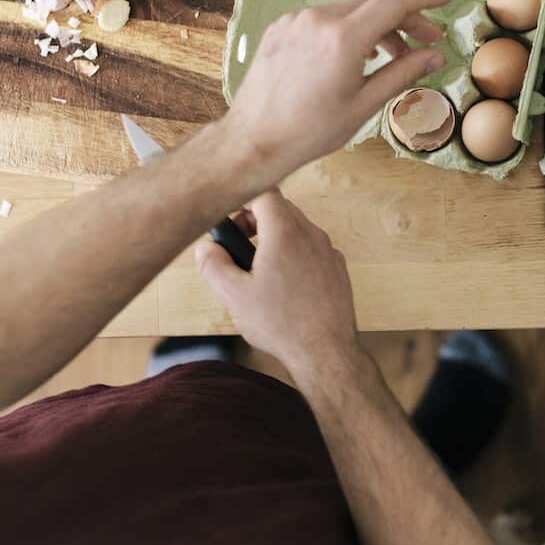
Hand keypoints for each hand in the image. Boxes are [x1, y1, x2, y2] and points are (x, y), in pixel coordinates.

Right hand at [194, 189, 361, 374]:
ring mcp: (329, 252)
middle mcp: (312, 235)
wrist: (326, 351)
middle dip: (255, 221)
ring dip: (274, 240)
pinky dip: (294, 256)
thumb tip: (207, 248)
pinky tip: (282, 286)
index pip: (264, 192)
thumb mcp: (233, 294)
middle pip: (281, 210)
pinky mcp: (338, 270)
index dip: (242, 199)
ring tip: (257, 270)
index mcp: (286, 232)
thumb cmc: (281, 323)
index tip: (228, 216)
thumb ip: (213, 264)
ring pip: (297, 231)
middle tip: (237, 245)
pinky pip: (311, 251)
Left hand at [221, 0, 454, 183]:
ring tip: (394, 55)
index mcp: (343, 39)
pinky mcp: (282, 28)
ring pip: (350, 11)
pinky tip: (357, 55)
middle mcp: (318, 20)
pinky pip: (325, 19)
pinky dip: (350, 30)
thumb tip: (435, 56)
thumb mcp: (365, 105)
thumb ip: (403, 73)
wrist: (254, 140)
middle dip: (406, 18)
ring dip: (378, 26)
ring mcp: (296, 20)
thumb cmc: (310, 131)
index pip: (394, 2)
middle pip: (375, 3)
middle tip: (429, 38)